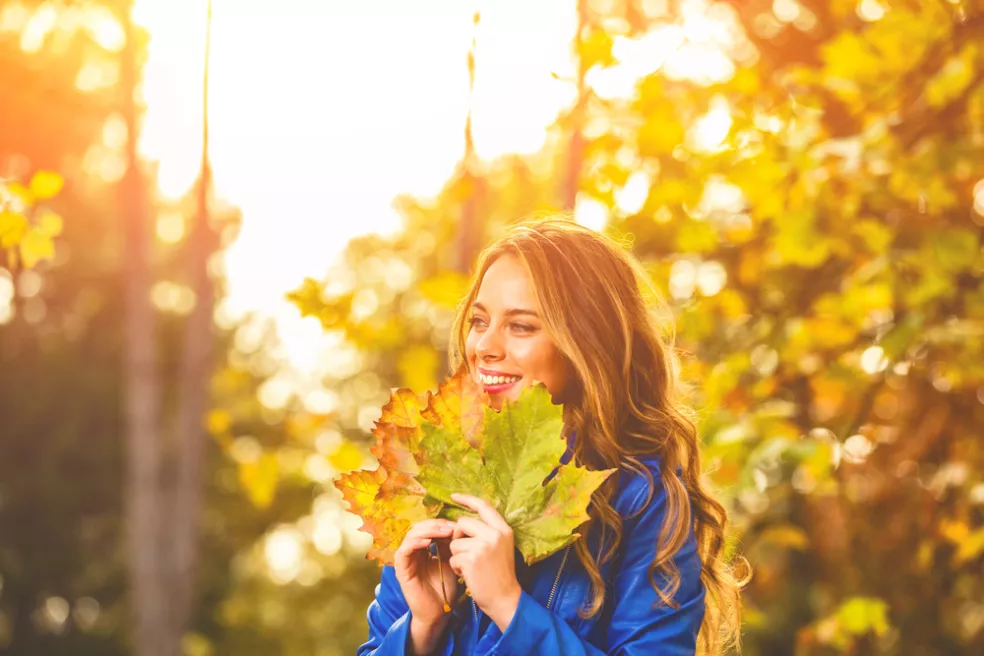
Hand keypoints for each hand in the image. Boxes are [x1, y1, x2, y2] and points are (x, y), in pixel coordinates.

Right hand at [393, 519, 459, 652]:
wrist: (439, 613)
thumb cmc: (445, 589)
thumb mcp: (451, 562)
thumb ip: (450, 545)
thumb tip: (457, 527)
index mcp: (424, 548)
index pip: (429, 527)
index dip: (442, 523)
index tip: (458, 525)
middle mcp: (413, 551)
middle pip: (419, 527)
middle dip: (436, 524)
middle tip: (451, 527)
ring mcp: (406, 560)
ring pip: (411, 535)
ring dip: (428, 530)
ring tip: (444, 532)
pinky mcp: (401, 570)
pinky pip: (403, 550)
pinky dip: (415, 543)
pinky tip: (429, 542)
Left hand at [448, 493, 522, 630]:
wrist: (505, 599)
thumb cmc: (500, 574)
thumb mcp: (500, 547)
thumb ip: (487, 532)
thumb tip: (461, 521)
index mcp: (503, 529)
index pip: (483, 506)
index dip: (467, 499)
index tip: (454, 496)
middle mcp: (495, 534)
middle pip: (463, 523)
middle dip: (458, 537)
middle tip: (466, 552)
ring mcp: (483, 546)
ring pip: (455, 542)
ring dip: (458, 556)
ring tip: (471, 567)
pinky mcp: (472, 558)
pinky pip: (453, 557)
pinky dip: (457, 568)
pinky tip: (469, 575)